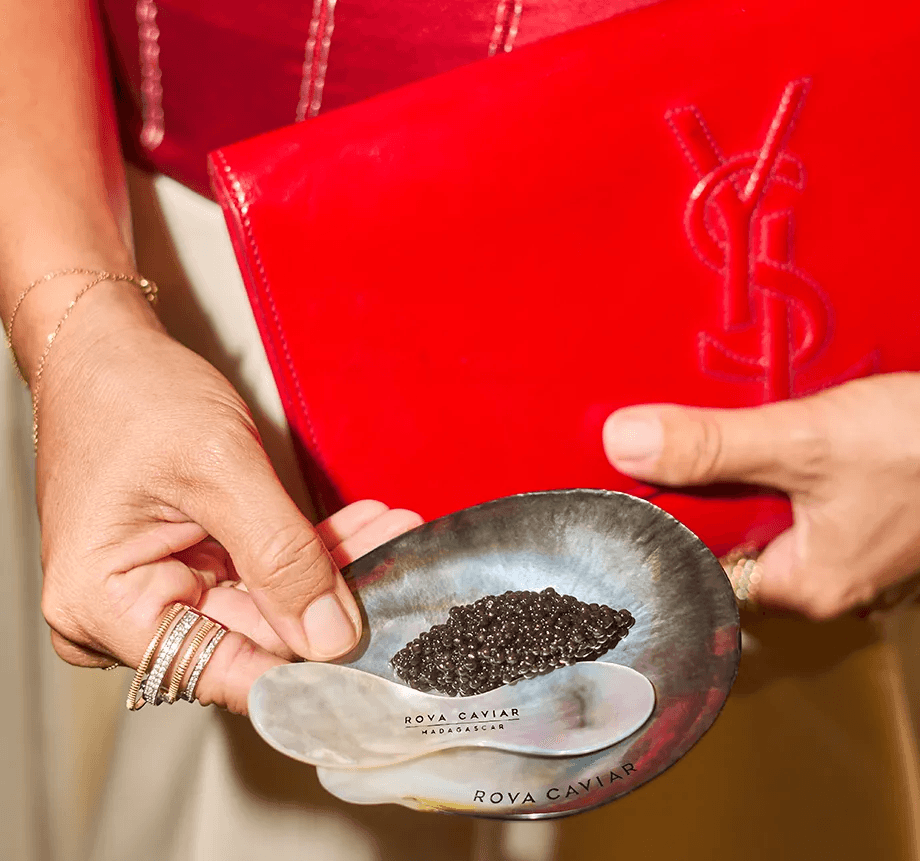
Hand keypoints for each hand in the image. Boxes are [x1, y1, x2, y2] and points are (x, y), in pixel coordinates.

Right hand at [33, 288, 420, 712]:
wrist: (107, 354)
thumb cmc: (134, 395)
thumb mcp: (219, 468)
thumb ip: (279, 556)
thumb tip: (328, 637)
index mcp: (105, 604)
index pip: (222, 671)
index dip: (305, 672)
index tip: (373, 658)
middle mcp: (126, 613)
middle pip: (253, 636)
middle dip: (334, 600)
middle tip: (402, 559)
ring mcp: (160, 589)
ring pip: (267, 603)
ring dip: (331, 569)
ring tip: (392, 531)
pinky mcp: (188, 567)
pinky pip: (260, 573)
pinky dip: (307, 551)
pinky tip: (361, 528)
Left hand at [602, 373, 919, 619]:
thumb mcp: (805, 442)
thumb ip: (713, 448)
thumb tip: (624, 444)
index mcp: (806, 588)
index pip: (704, 574)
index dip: (667, 531)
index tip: (633, 491)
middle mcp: (829, 581)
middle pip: (734, 542)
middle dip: (706, 496)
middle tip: (673, 449)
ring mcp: (854, 550)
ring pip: (770, 517)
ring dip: (745, 476)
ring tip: (722, 436)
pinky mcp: (870, 516)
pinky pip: (802, 498)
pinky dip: (782, 468)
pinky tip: (774, 436)